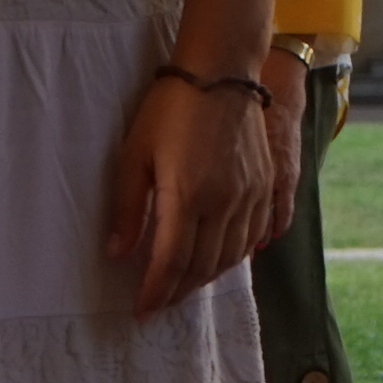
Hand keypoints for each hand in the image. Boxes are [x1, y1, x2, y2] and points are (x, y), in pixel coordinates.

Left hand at [108, 63, 289, 316]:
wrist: (222, 73)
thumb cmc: (171, 108)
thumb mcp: (135, 155)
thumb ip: (128, 208)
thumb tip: (118, 253)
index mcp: (188, 196)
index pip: (171, 261)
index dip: (155, 291)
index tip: (141, 310)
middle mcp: (224, 202)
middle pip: (202, 266)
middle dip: (178, 291)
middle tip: (158, 303)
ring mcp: (249, 195)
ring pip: (230, 256)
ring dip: (205, 279)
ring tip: (183, 287)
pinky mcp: (265, 185)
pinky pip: (253, 236)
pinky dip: (234, 257)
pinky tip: (218, 261)